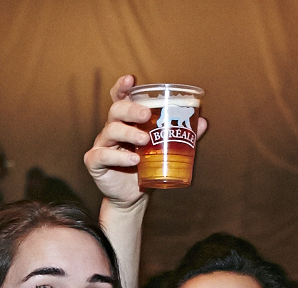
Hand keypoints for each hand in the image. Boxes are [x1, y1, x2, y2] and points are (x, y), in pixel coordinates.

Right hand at [84, 74, 208, 207]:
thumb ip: (181, 134)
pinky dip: (118, 157)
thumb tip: (202, 121)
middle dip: (131, 109)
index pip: (120, 98)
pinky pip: (103, 155)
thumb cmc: (146, 168)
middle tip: (147, 114)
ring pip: (110, 130)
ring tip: (144, 140)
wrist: (132, 197)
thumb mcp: (163, 149)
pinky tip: (133, 159)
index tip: (130, 79)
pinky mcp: (95, 162)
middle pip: (116, 110)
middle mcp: (111, 129)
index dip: (122, 87)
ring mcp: (102, 145)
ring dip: (129, 132)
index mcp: (126, 122)